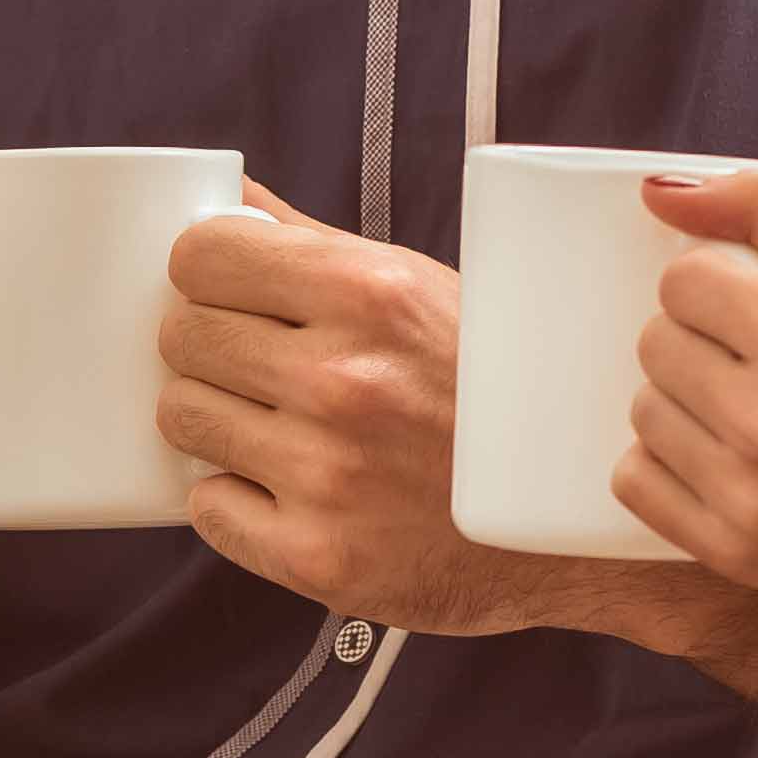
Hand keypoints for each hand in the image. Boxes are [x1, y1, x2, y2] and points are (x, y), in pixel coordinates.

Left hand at [163, 188, 605, 640]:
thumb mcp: (425, 292)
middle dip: (208, 345)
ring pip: (181, 419)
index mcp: (375, 296)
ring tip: (279, 424)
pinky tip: (294, 487)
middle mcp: (347, 382)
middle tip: (259, 364)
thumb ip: (316, 245)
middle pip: (182, 337)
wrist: (576, 527)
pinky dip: (238, 499)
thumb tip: (227, 199)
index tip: (227, 291)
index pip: (202, 256)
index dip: (206, 271)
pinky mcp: (319, 558)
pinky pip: (208, 508)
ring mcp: (329, 476)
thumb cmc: (494, 395)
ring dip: (218, 419)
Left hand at [622, 172, 757, 600]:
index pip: (682, 283)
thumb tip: (658, 192)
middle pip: (656, 345)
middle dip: (700, 339)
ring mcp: (751, 498)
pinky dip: (667, 464)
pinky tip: (723, 457)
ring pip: (644, 412)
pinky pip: (637, 484)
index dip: (719, 285)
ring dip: (684, 401)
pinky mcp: (737, 553)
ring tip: (750, 410)